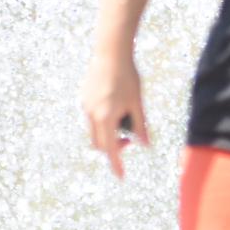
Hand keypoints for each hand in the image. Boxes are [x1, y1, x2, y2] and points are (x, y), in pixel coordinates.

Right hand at [80, 51, 149, 178]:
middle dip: (113, 147)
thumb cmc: (128, 77)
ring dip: (107, 133)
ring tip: (122, 117)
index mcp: (107, 118)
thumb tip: (145, 145)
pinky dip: (101, 121)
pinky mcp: (83, 98)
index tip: (121, 177)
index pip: (111, 149)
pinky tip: (113, 104)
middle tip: (129, 139)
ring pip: (94, 131)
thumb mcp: (138, 103)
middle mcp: (92, 115)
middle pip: (99, 143)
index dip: (116, 164)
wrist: (110, 53)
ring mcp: (85, 106)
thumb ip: (141, 126)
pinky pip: (91, 117)